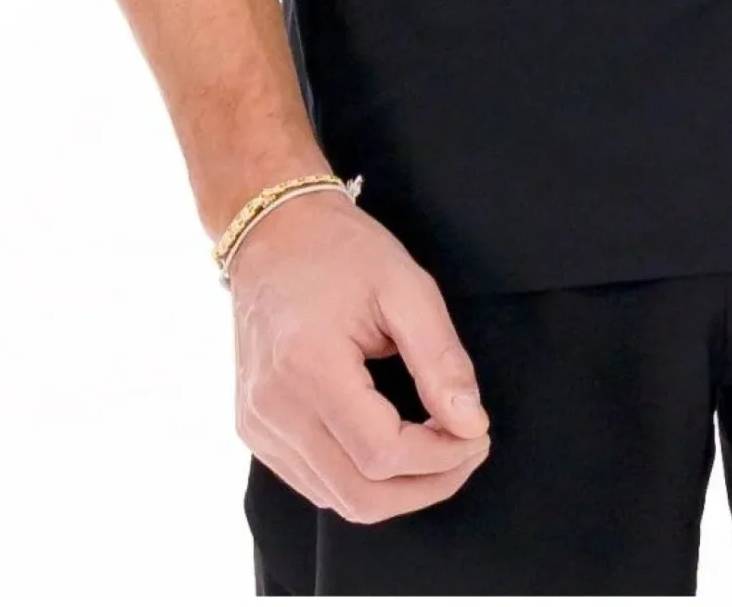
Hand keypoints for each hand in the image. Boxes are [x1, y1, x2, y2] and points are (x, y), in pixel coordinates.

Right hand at [230, 186, 492, 521]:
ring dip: (397, 489)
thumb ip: (440, 360)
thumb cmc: (340, 251)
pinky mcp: (253, 429)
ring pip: (337, 499)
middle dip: (426, 485)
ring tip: (436, 449)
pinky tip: (391, 447)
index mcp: (308, 366)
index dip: (440, 457)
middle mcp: (273, 407)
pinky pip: (313, 483)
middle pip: (360, 496)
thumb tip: (471, 424)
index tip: (477, 433)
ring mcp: (258, 424)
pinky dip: (359, 480)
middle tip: (466, 450)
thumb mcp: (406, 287)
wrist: (274, 232)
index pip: (383, 452)